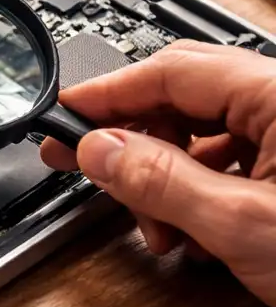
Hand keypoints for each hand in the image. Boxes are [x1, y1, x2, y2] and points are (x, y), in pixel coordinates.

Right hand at [41, 40, 275, 306]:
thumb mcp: (243, 225)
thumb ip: (159, 180)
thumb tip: (99, 149)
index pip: (169, 72)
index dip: (106, 94)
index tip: (64, 114)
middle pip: (181, 101)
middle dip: (133, 144)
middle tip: (86, 166)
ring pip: (201, 137)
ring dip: (163, 180)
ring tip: (157, 230)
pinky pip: (227, 164)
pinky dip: (196, 196)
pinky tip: (191, 234)